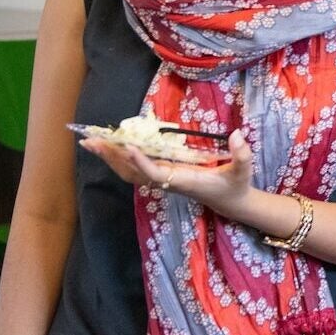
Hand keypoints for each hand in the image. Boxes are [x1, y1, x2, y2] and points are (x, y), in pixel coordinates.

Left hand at [79, 129, 255, 215]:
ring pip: (129, 172)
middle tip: (92, 140)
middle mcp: (168, 181)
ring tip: (92, 141)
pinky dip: (119, 158)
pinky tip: (111, 147)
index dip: (143, 162)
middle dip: (112, 158)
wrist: (230, 201)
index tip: (130, 147)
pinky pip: (135, 168)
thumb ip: (242, 155)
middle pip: (132, 173)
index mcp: (184, 181)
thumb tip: (237, 133)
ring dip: (110, 157)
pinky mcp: (162, 175)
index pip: (158, 173)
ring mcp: (163, 179)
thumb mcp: (243, 171)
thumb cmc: (235, 185)